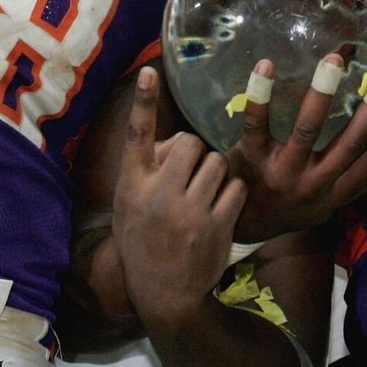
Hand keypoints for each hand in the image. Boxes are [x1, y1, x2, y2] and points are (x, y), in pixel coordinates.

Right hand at [111, 67, 246, 327]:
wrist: (164, 295)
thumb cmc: (144, 242)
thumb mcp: (130, 206)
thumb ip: (148, 170)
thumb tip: (178, 141)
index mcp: (132, 186)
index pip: (137, 135)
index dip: (143, 101)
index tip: (149, 71)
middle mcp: (158, 194)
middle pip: (192, 143)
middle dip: (196, 153)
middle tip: (190, 175)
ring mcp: (189, 211)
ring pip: (218, 163)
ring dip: (216, 174)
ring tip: (204, 197)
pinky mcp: (217, 225)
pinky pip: (236, 188)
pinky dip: (232, 195)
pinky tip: (220, 212)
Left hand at [227, 55, 366, 240]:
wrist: (241, 226)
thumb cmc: (288, 205)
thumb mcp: (327, 204)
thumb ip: (356, 183)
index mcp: (336, 192)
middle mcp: (314, 185)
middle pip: (349, 144)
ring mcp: (282, 172)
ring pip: (306, 131)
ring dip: (322, 93)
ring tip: (334, 59)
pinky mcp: (251, 159)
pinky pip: (256, 124)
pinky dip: (260, 94)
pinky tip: (266, 65)